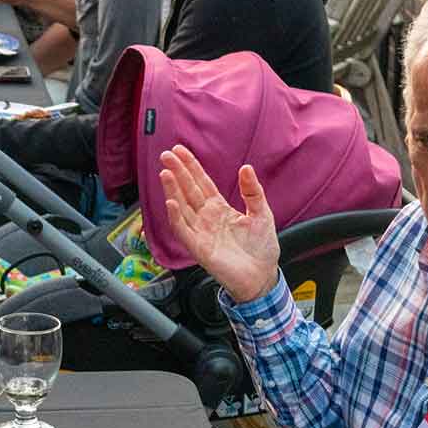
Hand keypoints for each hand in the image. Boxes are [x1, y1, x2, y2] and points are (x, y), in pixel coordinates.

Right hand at [158, 145, 279, 302]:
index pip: (201, 183)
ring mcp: (200, 232)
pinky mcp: (199, 248)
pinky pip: (183, 230)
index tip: (179, 150)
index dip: (191, 167)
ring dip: (172, 190)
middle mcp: (206, 218)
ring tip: (165, 173)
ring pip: (181, 207)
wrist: (262, 277)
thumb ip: (253, 192)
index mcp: (219, 208)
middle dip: (177, 173)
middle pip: (188, 191)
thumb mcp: (262, 213)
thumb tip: (245, 168)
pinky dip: (176, 217)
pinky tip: (171, 202)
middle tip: (166, 155)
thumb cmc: (262, 248)